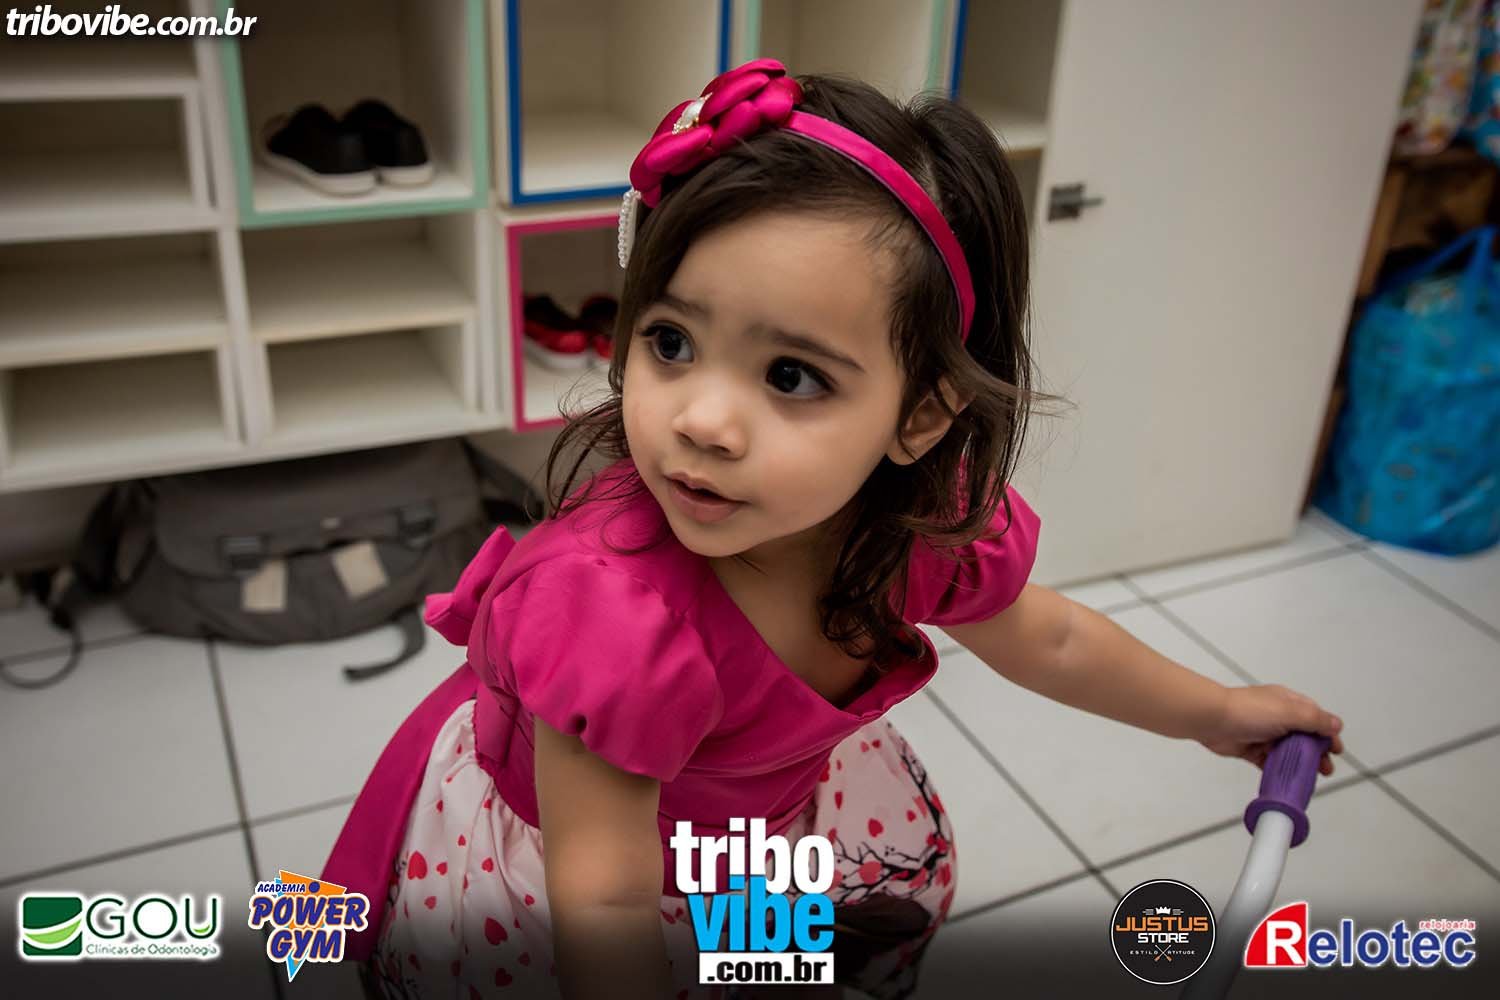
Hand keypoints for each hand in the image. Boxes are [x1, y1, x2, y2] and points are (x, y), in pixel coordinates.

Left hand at [1198, 685, 1344, 774]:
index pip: (1315, 719)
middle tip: (1325, 769)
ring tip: (1311, 777)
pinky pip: (1270, 762)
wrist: (1212, 719)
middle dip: (1317, 753)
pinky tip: (1289, 779)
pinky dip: (1280, 770)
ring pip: (1288, 752)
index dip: (1328, 734)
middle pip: (1304, 738)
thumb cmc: (1248, 710)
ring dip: (1300, 764)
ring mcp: (1264, 734)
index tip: (1336, 750)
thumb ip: (1314, 720)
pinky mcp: (1251, 749)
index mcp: (1288, 703)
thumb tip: (1336, 725)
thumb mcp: (1289, 712)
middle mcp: (1278, 717)